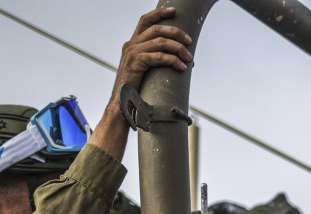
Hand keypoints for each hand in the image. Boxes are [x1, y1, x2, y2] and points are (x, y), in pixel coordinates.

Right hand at [91, 8, 194, 159]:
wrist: (121, 104)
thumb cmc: (136, 89)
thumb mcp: (144, 69)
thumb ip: (155, 59)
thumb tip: (180, 58)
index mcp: (132, 43)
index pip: (145, 20)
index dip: (160, 13)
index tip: (174, 11)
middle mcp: (131, 45)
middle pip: (156, 28)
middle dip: (175, 32)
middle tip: (189, 41)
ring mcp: (132, 53)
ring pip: (159, 42)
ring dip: (178, 48)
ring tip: (189, 58)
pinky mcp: (136, 63)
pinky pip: (158, 57)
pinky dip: (173, 60)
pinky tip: (181, 67)